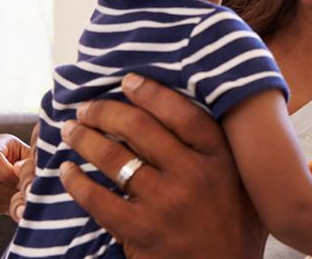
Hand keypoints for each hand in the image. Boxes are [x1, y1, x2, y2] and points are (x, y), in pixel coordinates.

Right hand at [0, 124, 38, 219]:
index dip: (6, 173)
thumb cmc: (32, 164)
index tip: (22, 180)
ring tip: (19, 197)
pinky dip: (0, 207)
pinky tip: (11, 201)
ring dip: (5, 200)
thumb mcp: (34, 158)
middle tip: (24, 193)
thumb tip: (18, 170)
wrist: (25, 176)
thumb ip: (28, 162)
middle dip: (9, 190)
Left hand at [59, 74, 264, 258]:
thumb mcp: (243, 183)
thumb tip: (201, 106)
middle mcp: (193, 175)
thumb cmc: (235, 228)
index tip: (127, 81)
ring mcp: (165, 203)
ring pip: (113, 157)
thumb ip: (224, 150)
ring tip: (71, 131)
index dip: (151, 92)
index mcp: (219, 159)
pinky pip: (98, 198)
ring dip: (85, 138)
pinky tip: (68, 171)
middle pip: (139, 128)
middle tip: (87, 107)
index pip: (181, 113)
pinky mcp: (140, 230)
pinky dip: (78, 181)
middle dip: (105, 110)